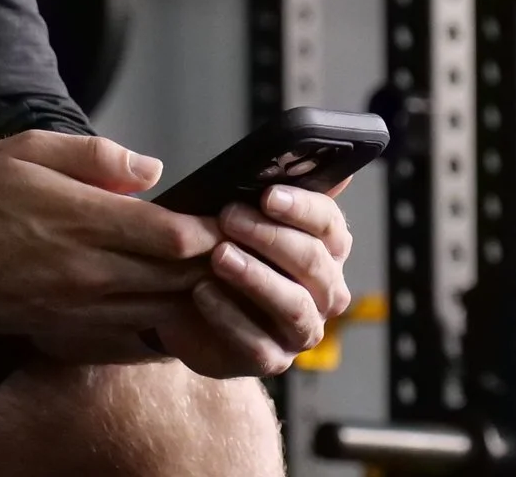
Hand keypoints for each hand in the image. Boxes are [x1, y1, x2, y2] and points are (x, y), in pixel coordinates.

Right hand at [0, 131, 218, 335]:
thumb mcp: (30, 148)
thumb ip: (97, 156)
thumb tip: (152, 170)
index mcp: (80, 221)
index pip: (171, 237)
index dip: (209, 231)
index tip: (224, 218)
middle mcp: (82, 273)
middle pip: (174, 280)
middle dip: (210, 265)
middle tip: (232, 248)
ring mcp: (72, 309)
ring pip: (156, 313)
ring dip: (188, 298)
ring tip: (207, 277)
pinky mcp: (60, 331)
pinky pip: (126, 338)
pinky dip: (157, 326)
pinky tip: (168, 309)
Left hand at [151, 183, 354, 378]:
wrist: (186, 306)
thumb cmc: (224, 250)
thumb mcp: (242, 217)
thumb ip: (273, 192)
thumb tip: (309, 157)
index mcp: (327, 249)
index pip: (330, 225)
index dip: (302, 208)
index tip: (267, 194)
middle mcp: (325, 290)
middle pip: (313, 262)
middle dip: (269, 237)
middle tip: (229, 216)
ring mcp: (301, 330)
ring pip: (293, 305)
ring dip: (255, 277)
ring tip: (218, 256)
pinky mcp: (272, 359)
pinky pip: (257, 343)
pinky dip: (228, 317)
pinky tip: (201, 293)